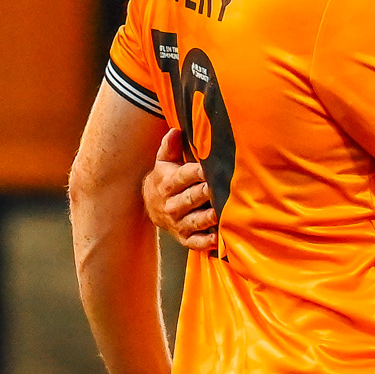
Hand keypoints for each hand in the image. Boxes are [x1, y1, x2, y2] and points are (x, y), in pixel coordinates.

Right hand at [143, 130, 215, 251]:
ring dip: (209, 217)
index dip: (199, 171)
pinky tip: (220, 238)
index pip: (185, 176)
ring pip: (196, 220)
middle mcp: (172, 204)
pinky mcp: (184, 238)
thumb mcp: (164, 162)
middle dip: (207, 193)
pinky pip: (196, 242)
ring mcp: (178, 223)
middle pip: (192, 198)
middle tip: (223, 188)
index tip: (212, 167)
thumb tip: (175, 131)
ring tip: (223, 213)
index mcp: (168, 183)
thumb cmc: (164, 180)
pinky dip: (207, 242)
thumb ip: (170, 147)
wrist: (150, 207)